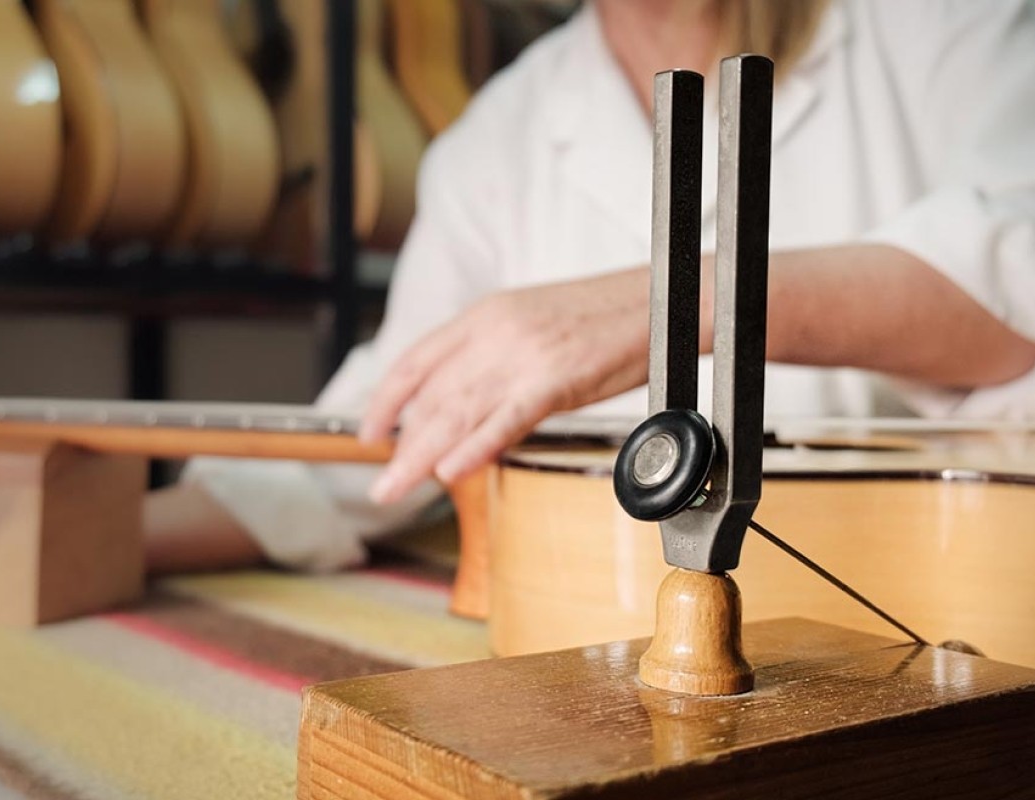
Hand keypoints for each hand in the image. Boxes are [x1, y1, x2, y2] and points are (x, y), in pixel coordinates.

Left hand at [360, 267, 651, 503]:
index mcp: (486, 314)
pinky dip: (475, 447)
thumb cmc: (606, 317)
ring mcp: (524, 354)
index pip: (416, 360)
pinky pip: (505, 419)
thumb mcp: (533, 322)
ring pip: (457, 413)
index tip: (368, 434)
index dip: (386, 401)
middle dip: (400, 447)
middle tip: (380, 485)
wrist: (666, 298)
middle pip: (431, 397)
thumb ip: (493, 354)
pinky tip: (451, 470)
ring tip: (394, 489)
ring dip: (420, 458)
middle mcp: (495, 331)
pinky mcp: (556, 379)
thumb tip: (460, 399)